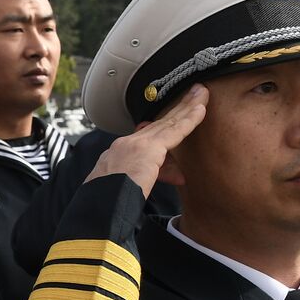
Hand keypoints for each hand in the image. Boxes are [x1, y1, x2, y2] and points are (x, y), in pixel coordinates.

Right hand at [85, 85, 207, 197]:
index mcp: (119, 155)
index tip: (178, 114)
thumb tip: (179, 176)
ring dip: (187, 106)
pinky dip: (189, 119)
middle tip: (195, 93)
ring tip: (202, 93)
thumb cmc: (108, 204)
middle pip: (159, 123)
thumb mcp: (127, 188)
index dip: (165, 125)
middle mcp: (126, 144)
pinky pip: (174, 131)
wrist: (97, 206)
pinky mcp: (147, 149)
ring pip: (167, 122)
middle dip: (178, 108)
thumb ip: (153, 178)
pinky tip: (201, 108)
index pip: (148, 138)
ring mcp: (135, 144)